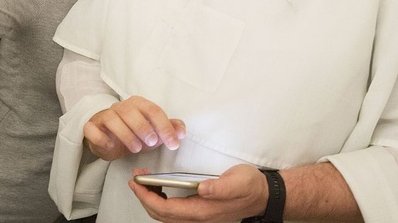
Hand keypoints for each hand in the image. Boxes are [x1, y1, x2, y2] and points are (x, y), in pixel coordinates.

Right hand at [84, 96, 185, 161]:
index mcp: (138, 104)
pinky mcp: (91, 127)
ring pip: (112, 118)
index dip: (165, 126)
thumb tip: (182, 131)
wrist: (108, 139)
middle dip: (144, 127)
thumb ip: (169, 129)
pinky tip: (111, 146)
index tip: (174, 143)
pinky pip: (92, 129)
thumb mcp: (154, 132)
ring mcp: (104, 116)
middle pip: (130, 111)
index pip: (153, 110)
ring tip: (136, 149)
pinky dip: (101, 137)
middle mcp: (120, 107)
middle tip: (152, 143)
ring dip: (126, 134)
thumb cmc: (134, 133)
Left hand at [129, 165, 267, 221]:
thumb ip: (220, 187)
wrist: (262, 195)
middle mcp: (197, 218)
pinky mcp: (198, 213)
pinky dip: (160, 202)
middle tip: (134, 180)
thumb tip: (202, 189)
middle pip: (161, 215)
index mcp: (202, 210)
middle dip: (143, 198)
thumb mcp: (238, 181)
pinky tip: (158, 188)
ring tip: (143, 182)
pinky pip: (172, 213)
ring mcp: (197, 217)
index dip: (147, 197)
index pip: (166, 209)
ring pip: (165, 216)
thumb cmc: (249, 186)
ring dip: (150, 200)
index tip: (136, 183)